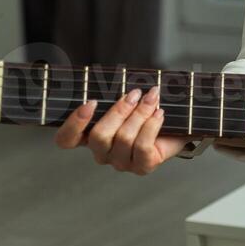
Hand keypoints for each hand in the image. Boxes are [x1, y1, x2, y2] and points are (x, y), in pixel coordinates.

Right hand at [53, 86, 190, 174]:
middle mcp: (102, 153)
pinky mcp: (142, 166)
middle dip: (119, 110)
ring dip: (140, 113)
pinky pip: (142, 146)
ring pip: (123, 138)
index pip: (66, 139)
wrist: (178, 129)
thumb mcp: (128, 100)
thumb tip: (116, 79)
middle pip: (99, 135)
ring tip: (152, 98)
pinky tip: (159, 114)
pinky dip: (151, 125)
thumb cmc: (147, 112)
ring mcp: (121, 162)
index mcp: (90, 137)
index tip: (90, 102)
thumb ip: (115, 93)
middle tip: (135, 93)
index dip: (73, 123)